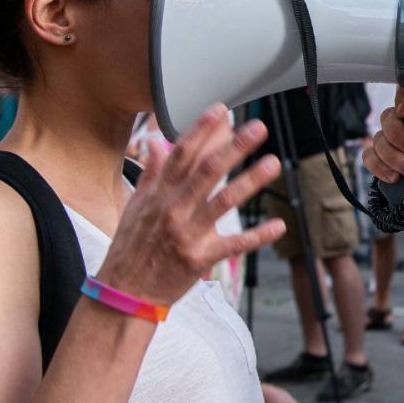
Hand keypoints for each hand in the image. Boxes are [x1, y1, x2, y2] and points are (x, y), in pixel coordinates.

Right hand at [96, 104, 285, 304]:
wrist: (125, 292)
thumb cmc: (131, 247)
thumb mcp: (135, 206)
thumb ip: (151, 173)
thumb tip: (156, 143)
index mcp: (159, 194)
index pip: (182, 154)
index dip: (201, 130)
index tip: (221, 110)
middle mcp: (174, 208)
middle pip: (207, 171)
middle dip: (233, 148)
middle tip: (257, 128)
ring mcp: (188, 233)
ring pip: (223, 201)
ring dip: (250, 181)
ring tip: (273, 163)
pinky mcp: (200, 258)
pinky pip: (234, 244)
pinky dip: (258, 236)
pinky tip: (278, 225)